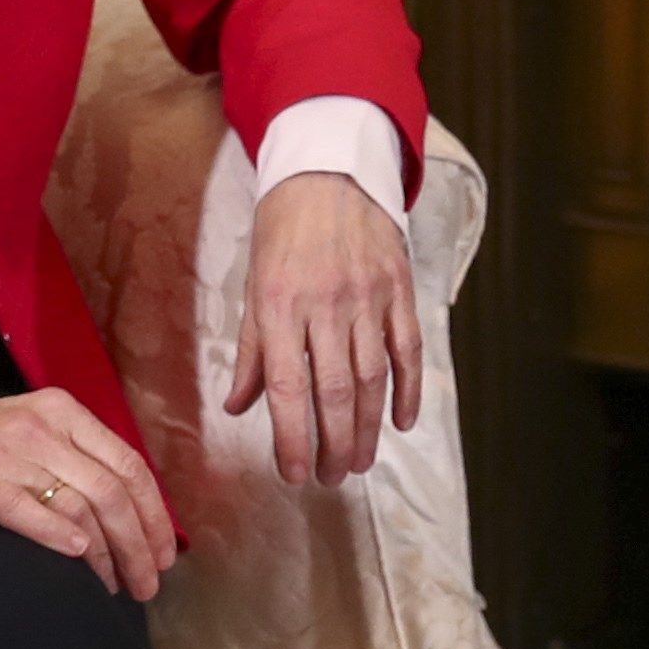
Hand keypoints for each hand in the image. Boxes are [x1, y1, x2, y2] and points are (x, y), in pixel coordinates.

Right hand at [0, 388, 173, 598]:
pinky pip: (30, 512)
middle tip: (148, 583)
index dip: (154, 514)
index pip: (129, 464)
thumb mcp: (35, 432)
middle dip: (138, 544)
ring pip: (79, 506)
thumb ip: (81, 459)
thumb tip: (135, 511)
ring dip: (106, 554)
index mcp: (64, 413)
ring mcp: (9, 455)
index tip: (166, 552)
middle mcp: (42, 429)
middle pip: (111, 491)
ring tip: (115, 586)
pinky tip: (79, 559)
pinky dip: (60, 537)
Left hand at [225, 168, 419, 485]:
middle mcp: (325, 304)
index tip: (295, 474)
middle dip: (334, 444)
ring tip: (360, 462)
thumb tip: (239, 407)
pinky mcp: (399, 288)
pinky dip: (409, 389)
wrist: (329, 170)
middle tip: (332, 478)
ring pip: (373, 377)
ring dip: (368, 427)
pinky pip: (408, 348)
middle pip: (335, 391)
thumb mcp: (253, 285)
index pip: (287, 387)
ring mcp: (368, 296)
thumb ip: (251, 350)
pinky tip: (402, 422)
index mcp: (278, 305)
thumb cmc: (282, 231)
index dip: (292, 437)